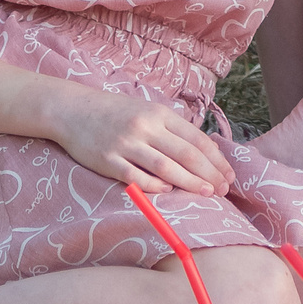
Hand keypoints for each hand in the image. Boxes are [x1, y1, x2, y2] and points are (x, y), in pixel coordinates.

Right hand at [48, 88, 237, 196]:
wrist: (73, 110)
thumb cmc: (117, 113)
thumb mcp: (148, 110)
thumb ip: (173, 128)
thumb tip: (206, 151)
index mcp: (160, 114)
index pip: (197, 139)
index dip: (216, 159)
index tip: (229, 174)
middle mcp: (145, 127)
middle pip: (186, 154)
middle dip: (209, 174)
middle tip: (224, 189)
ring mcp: (126, 144)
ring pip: (165, 167)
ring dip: (189, 182)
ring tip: (206, 193)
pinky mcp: (107, 160)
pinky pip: (135, 177)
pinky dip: (154, 186)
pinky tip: (169, 192)